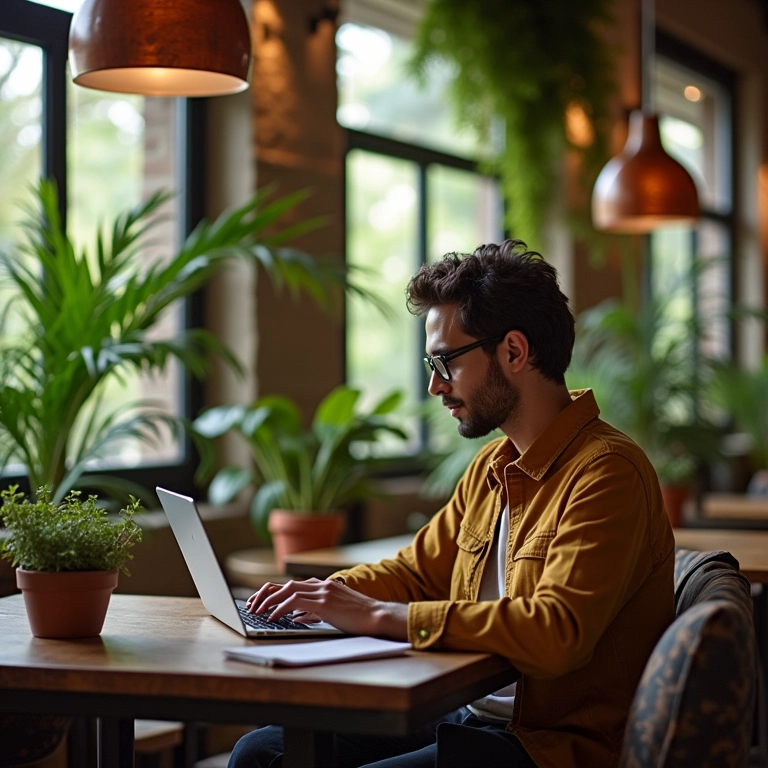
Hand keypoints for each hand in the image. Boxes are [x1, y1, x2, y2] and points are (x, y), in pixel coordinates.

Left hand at [245, 578, 407, 639]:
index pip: (293, 584)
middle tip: (253, 605)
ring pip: (288, 590)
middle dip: (266, 594)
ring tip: (258, 611)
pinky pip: (296, 602)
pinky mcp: (324, 602)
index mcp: (324, 585)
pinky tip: (273, 617)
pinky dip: (281, 608)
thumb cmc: (359, 618)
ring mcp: (323, 592)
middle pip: (286, 584)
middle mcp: (321, 585)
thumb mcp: (335, 610)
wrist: (377, 616)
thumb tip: (296, 616)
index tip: (261, 601)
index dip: (274, 592)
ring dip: (269, 601)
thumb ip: (316, 610)